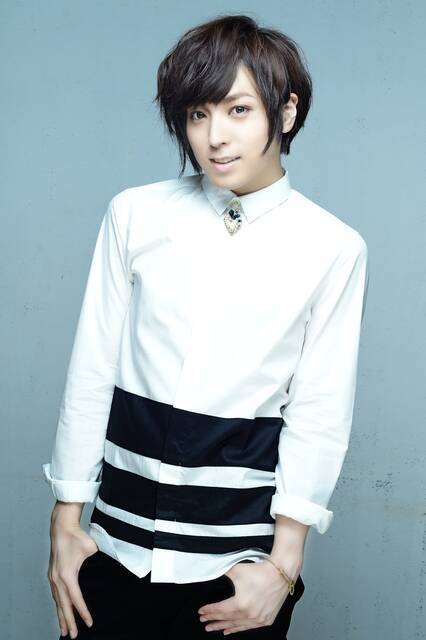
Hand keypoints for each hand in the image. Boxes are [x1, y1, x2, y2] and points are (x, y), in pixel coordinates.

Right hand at [47, 519, 98, 638]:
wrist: (61, 527)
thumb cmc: (76, 536)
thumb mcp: (92, 548)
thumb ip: (100, 560)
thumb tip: (112, 567)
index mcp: (67, 575)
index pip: (76, 599)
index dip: (82, 612)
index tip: (89, 623)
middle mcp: (57, 579)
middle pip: (63, 605)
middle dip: (68, 621)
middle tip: (73, 636)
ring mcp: (53, 577)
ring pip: (57, 602)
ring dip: (61, 616)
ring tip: (64, 630)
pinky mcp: (52, 574)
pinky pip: (55, 595)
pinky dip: (58, 605)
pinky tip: (60, 611)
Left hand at [198, 559, 299, 634]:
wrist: (280, 573)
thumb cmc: (259, 571)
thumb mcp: (236, 570)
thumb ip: (222, 572)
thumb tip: (211, 570)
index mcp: (240, 604)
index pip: (220, 610)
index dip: (210, 611)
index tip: (201, 612)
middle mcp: (249, 615)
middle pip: (227, 620)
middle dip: (214, 621)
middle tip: (205, 623)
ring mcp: (259, 619)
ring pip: (237, 626)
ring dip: (225, 627)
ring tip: (215, 628)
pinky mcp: (267, 620)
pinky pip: (248, 627)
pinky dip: (239, 629)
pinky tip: (232, 630)